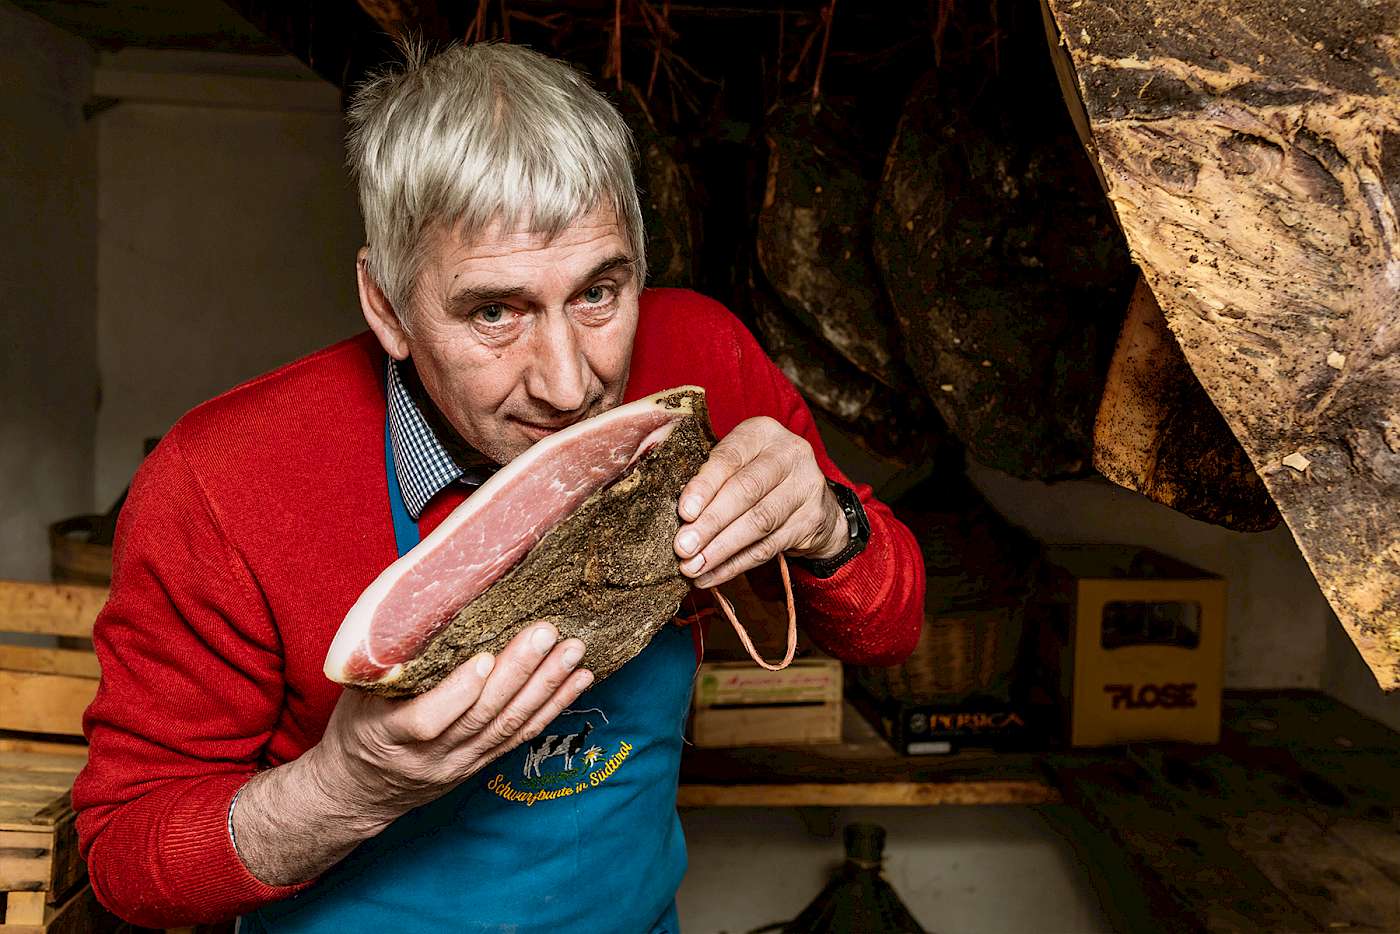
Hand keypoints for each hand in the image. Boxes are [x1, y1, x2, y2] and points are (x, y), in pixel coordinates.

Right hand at [232, 623, 592, 886]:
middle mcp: (432, 755)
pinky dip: (553, 707)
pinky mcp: (482, 764)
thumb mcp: (356, 694)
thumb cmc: (357, 727)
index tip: (481, 658)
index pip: (427, 720)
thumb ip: (386, 662)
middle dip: (518, 672)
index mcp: (389, 734)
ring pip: (509, 725)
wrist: (359, 790)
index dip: (457, 693)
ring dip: (546, 686)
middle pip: (482, 715)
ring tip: (573, 653)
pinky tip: (578, 681)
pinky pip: (522, 735)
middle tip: (545, 634)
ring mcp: (461, 763)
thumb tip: (417, 603)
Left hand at [673, 416, 846, 589]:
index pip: (729, 458)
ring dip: (721, 549)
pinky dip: (736, 565)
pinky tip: (712, 575)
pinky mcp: (812, 520)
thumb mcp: (738, 463)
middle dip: (710, 523)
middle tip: (683, 547)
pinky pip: (768, 547)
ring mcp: (806, 487)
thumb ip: (711, 479)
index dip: (704, 487)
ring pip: (758, 523)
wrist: (813, 498)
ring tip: (693, 567)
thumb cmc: (759, 477)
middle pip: (746, 491)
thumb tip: (680, 518)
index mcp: (762, 432)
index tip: (684, 513)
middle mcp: (789, 454)